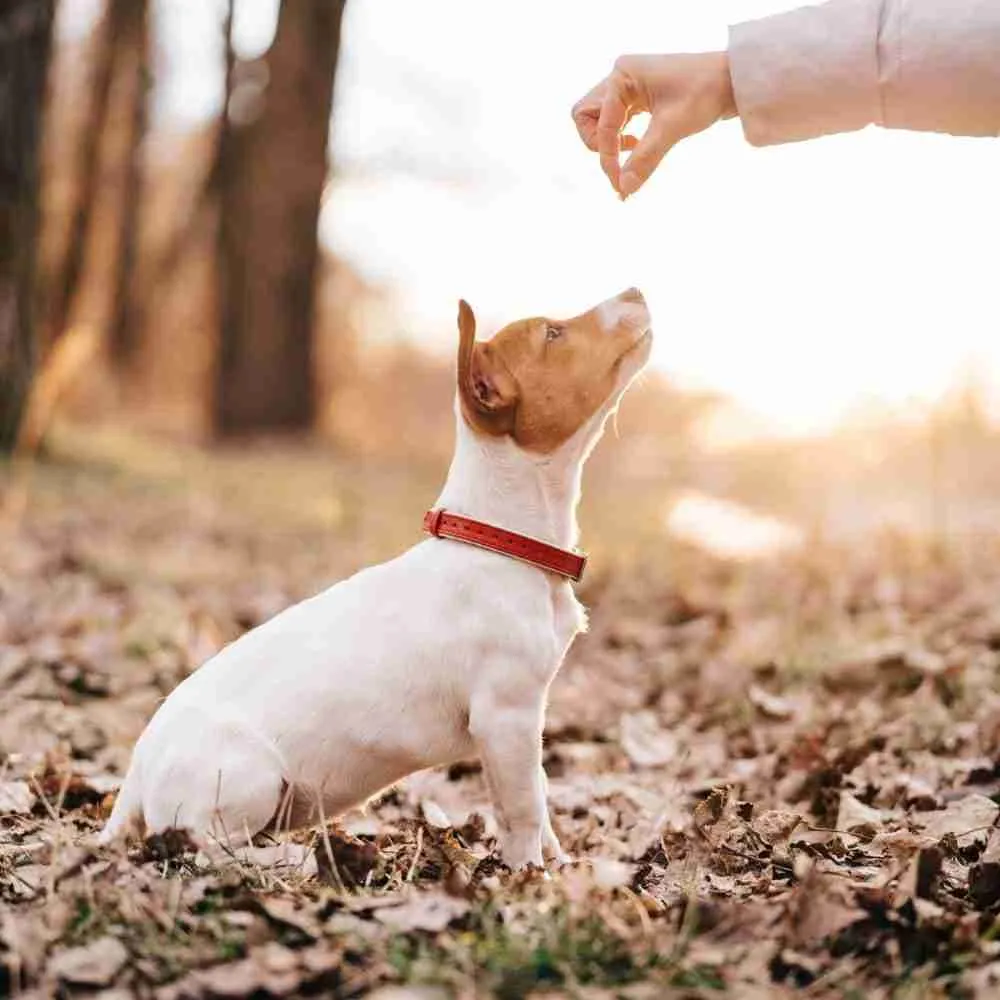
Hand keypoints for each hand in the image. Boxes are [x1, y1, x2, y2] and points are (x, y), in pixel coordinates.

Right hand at [572, 52, 735, 198]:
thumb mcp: (672, 128)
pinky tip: (635, 145)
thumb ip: (645, 159)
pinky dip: (618, 138)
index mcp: (623, 75)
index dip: (607, 156)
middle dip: (597, 144)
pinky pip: (613, 121)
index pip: (600, 123)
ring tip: (630, 151)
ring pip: (595, 119)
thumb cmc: (704, 93)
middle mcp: (620, 76)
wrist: (732, 81)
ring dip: (606, 142)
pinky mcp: (636, 96)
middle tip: (618, 162)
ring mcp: (627, 85)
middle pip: (585, 117)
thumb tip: (624, 190)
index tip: (619, 183)